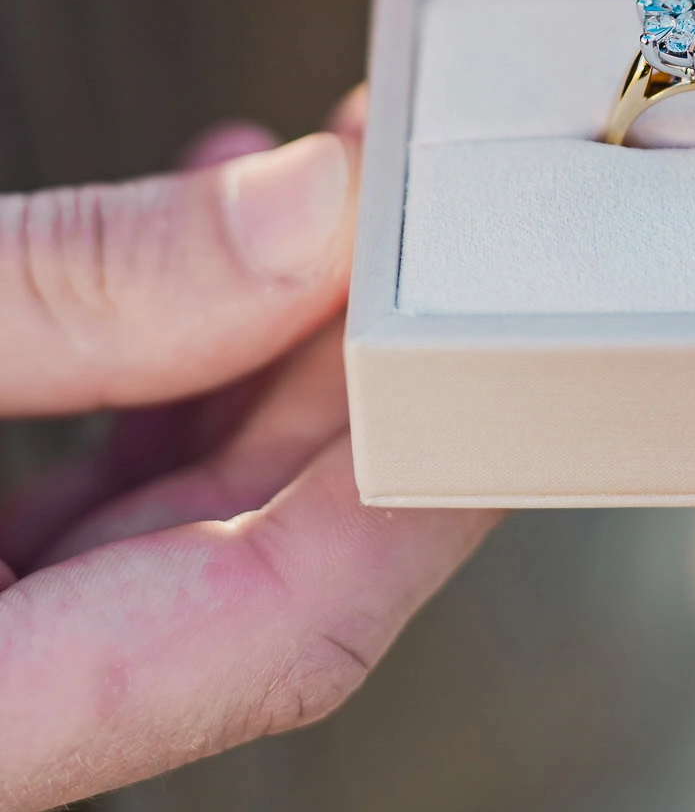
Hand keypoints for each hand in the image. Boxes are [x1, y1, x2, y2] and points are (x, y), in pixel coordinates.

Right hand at [0, 101, 494, 811]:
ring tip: (323, 176)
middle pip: (249, 553)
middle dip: (346, 358)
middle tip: (412, 196)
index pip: (280, 634)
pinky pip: (90, 487)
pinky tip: (199, 222)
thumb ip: (71, 290)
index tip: (507, 338)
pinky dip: (154, 355)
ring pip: (177, 508)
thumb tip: (304, 218)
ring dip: (259, 332)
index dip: (421, 479)